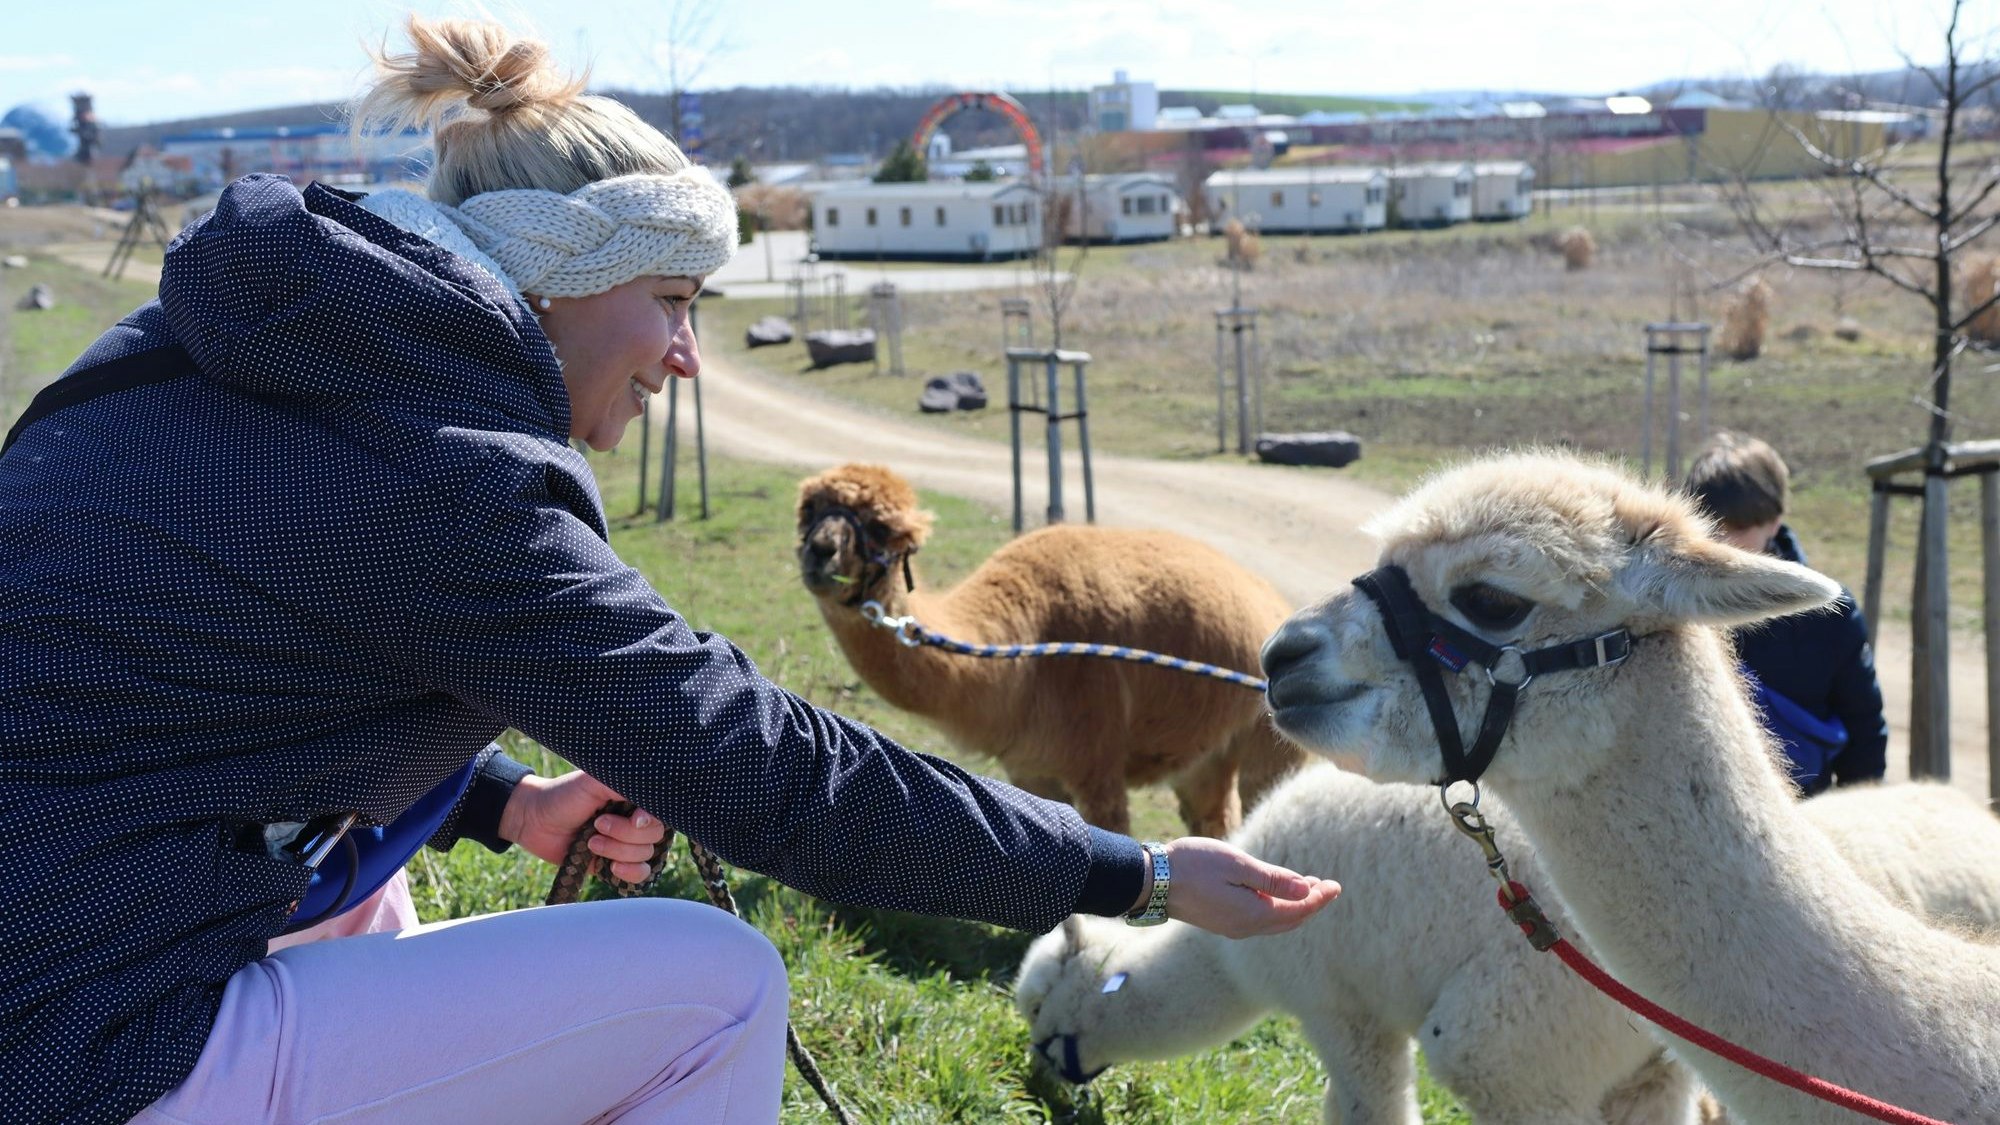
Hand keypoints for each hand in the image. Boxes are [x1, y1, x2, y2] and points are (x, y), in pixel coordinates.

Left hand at [498, 771, 666, 883]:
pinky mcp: (615, 864)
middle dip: (625, 834)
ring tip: (590, 841)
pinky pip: (640, 874)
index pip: (661, 812)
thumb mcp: (594, 782)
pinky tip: (610, 866)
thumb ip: (625, 785)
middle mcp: (635, 820)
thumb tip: (651, 807)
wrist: (533, 820)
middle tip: (597, 824)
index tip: (634, 819)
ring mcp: (626, 843)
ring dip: (617, 850)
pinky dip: (629, 873)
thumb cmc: (564, 795)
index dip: (650, 820)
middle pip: (655, 836)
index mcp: (634, 798)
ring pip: (646, 855)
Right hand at [1152, 837, 1339, 938]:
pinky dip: (1276, 908)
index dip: (1319, 898)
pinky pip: (1260, 919)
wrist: (1151, 881)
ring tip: (1309, 887)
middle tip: (1330, 887)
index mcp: (1253, 915)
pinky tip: (1276, 894)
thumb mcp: (1237, 865)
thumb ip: (1273, 879)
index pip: (1297, 910)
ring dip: (1294, 906)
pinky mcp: (1221, 922)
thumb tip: (1307, 890)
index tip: (1336, 885)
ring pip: (1275, 921)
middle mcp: (1245, 927)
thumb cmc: (1193, 865)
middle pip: (1289, 920)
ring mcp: (1232, 927)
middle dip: (1311, 904)